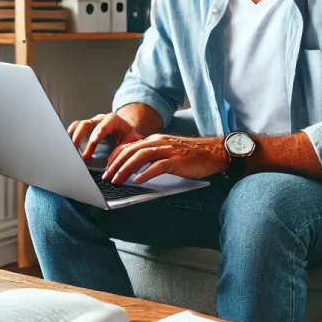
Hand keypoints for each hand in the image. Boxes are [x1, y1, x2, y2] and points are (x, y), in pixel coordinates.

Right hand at [68, 113, 143, 161]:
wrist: (126, 129)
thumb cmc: (129, 135)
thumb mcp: (133, 140)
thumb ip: (127, 148)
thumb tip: (119, 160)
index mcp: (114, 120)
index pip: (105, 124)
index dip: (99, 132)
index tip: (94, 141)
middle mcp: (101, 119)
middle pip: (88, 123)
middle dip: (81, 136)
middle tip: (77, 148)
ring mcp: (92, 122)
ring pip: (79, 125)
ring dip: (74, 136)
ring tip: (70, 149)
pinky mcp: (86, 127)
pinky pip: (75, 127)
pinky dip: (71, 135)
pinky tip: (68, 146)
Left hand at [103, 134, 228, 184]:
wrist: (214, 152)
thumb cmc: (193, 155)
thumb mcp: (169, 151)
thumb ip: (154, 155)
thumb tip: (136, 168)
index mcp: (156, 140)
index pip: (129, 146)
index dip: (115, 158)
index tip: (107, 169)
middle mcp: (159, 142)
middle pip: (131, 151)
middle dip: (115, 165)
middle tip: (106, 178)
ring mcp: (168, 150)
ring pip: (140, 157)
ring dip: (125, 169)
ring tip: (117, 180)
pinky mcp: (177, 160)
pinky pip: (157, 166)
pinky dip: (145, 173)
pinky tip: (137, 181)